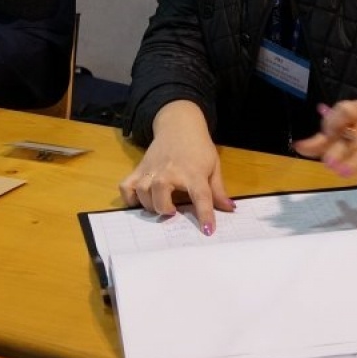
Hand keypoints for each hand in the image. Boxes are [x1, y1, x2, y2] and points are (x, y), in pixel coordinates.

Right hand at [118, 101, 235, 234]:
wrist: (179, 125)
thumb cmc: (199, 148)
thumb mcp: (213, 166)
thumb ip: (219, 190)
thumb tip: (229, 209)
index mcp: (193, 173)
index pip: (201, 196)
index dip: (204, 215)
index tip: (207, 231)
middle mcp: (170, 172)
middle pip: (160, 194)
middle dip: (164, 209)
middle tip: (172, 211)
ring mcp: (152, 169)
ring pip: (143, 191)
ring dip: (149, 205)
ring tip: (159, 205)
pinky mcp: (140, 168)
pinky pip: (127, 186)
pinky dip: (130, 197)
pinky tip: (139, 201)